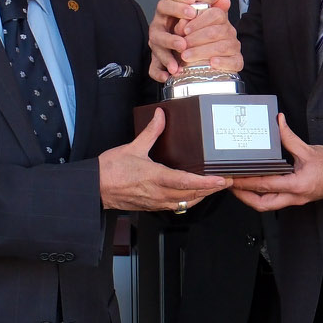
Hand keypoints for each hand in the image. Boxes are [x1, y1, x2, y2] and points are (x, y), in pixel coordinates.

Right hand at [97, 110, 228, 212]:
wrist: (95, 188)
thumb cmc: (110, 171)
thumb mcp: (132, 147)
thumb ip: (151, 132)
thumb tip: (161, 116)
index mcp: (155, 178)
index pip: (187, 182)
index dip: (206, 183)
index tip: (221, 180)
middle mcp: (158, 193)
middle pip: (192, 195)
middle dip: (212, 189)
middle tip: (227, 182)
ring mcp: (156, 202)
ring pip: (185, 203)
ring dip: (202, 196)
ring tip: (215, 188)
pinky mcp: (152, 206)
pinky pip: (175, 206)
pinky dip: (188, 200)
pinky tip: (193, 195)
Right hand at [147, 0, 237, 84]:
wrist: (183, 39)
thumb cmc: (192, 24)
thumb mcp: (201, 14)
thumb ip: (211, 8)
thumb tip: (225, 1)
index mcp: (167, 12)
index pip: (166, 6)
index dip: (177, 8)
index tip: (192, 13)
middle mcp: (159, 27)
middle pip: (157, 31)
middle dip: (170, 39)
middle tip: (183, 44)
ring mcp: (157, 44)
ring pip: (156, 50)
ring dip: (166, 58)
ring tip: (176, 66)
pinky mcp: (156, 59)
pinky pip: (153, 67)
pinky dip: (159, 73)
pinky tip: (167, 77)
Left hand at [230, 118, 322, 211]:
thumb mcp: (308, 150)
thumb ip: (289, 137)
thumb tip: (278, 122)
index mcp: (296, 184)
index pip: (264, 185)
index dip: (245, 182)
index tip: (233, 178)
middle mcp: (294, 196)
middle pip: (261, 204)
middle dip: (243, 197)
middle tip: (231, 186)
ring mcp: (296, 200)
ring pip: (267, 205)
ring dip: (251, 198)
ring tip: (239, 186)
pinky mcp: (297, 198)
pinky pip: (275, 200)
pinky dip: (262, 195)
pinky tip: (256, 186)